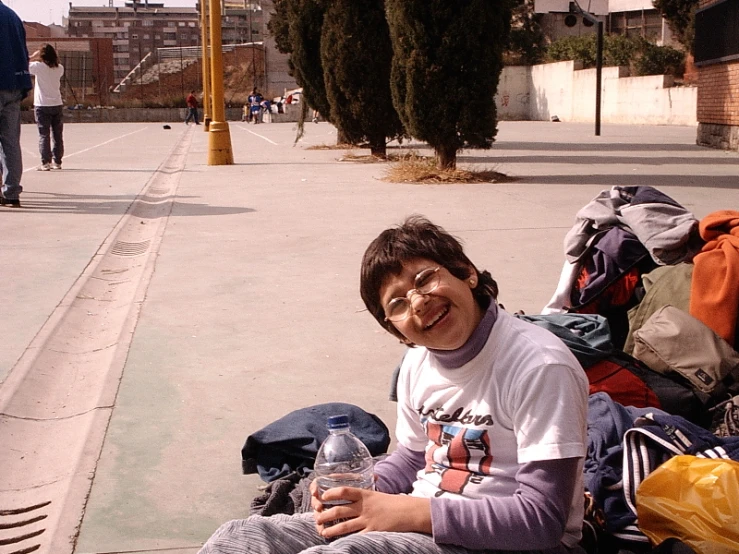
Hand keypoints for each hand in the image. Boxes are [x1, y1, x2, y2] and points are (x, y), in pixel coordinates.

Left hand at [312, 486, 431, 539]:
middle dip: (325, 515)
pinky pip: (356, 537)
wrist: (409, 512)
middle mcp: (363, 507)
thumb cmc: (394, 503)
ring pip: (343, 526)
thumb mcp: (377, 495)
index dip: (331, 493)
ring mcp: (367, 520)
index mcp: (365, 494)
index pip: (343, 491)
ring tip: (322, 532)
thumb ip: (364, 497)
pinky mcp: (372, 532)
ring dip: (330, 530)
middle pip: (339, 510)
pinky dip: (346, 541)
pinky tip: (339, 543)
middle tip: (317, 517)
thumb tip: (353, 497)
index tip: (322, 496)